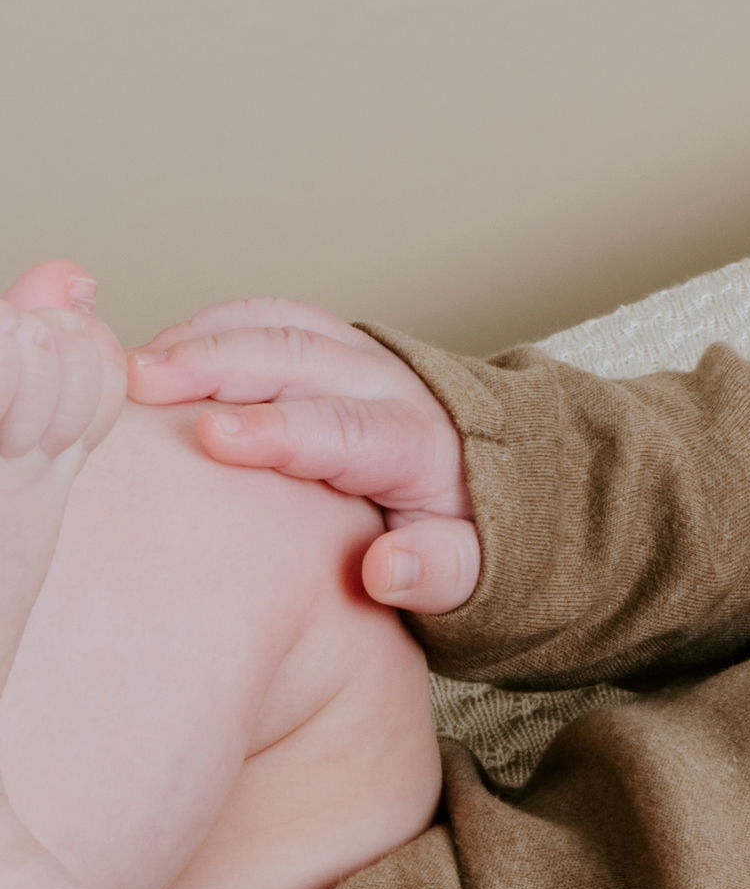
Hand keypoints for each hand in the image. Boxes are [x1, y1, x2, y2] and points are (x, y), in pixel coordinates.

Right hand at [129, 299, 482, 614]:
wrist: (478, 475)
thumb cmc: (452, 534)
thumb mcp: (463, 568)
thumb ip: (435, 572)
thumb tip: (386, 571)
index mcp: (417, 444)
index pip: (346, 429)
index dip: (280, 431)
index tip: (212, 437)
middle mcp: (387, 384)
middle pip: (301, 359)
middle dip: (218, 364)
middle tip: (141, 384)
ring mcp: (354, 354)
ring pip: (277, 325)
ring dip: (202, 338)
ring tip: (132, 367)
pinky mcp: (325, 341)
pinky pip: (266, 316)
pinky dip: (208, 328)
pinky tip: (156, 359)